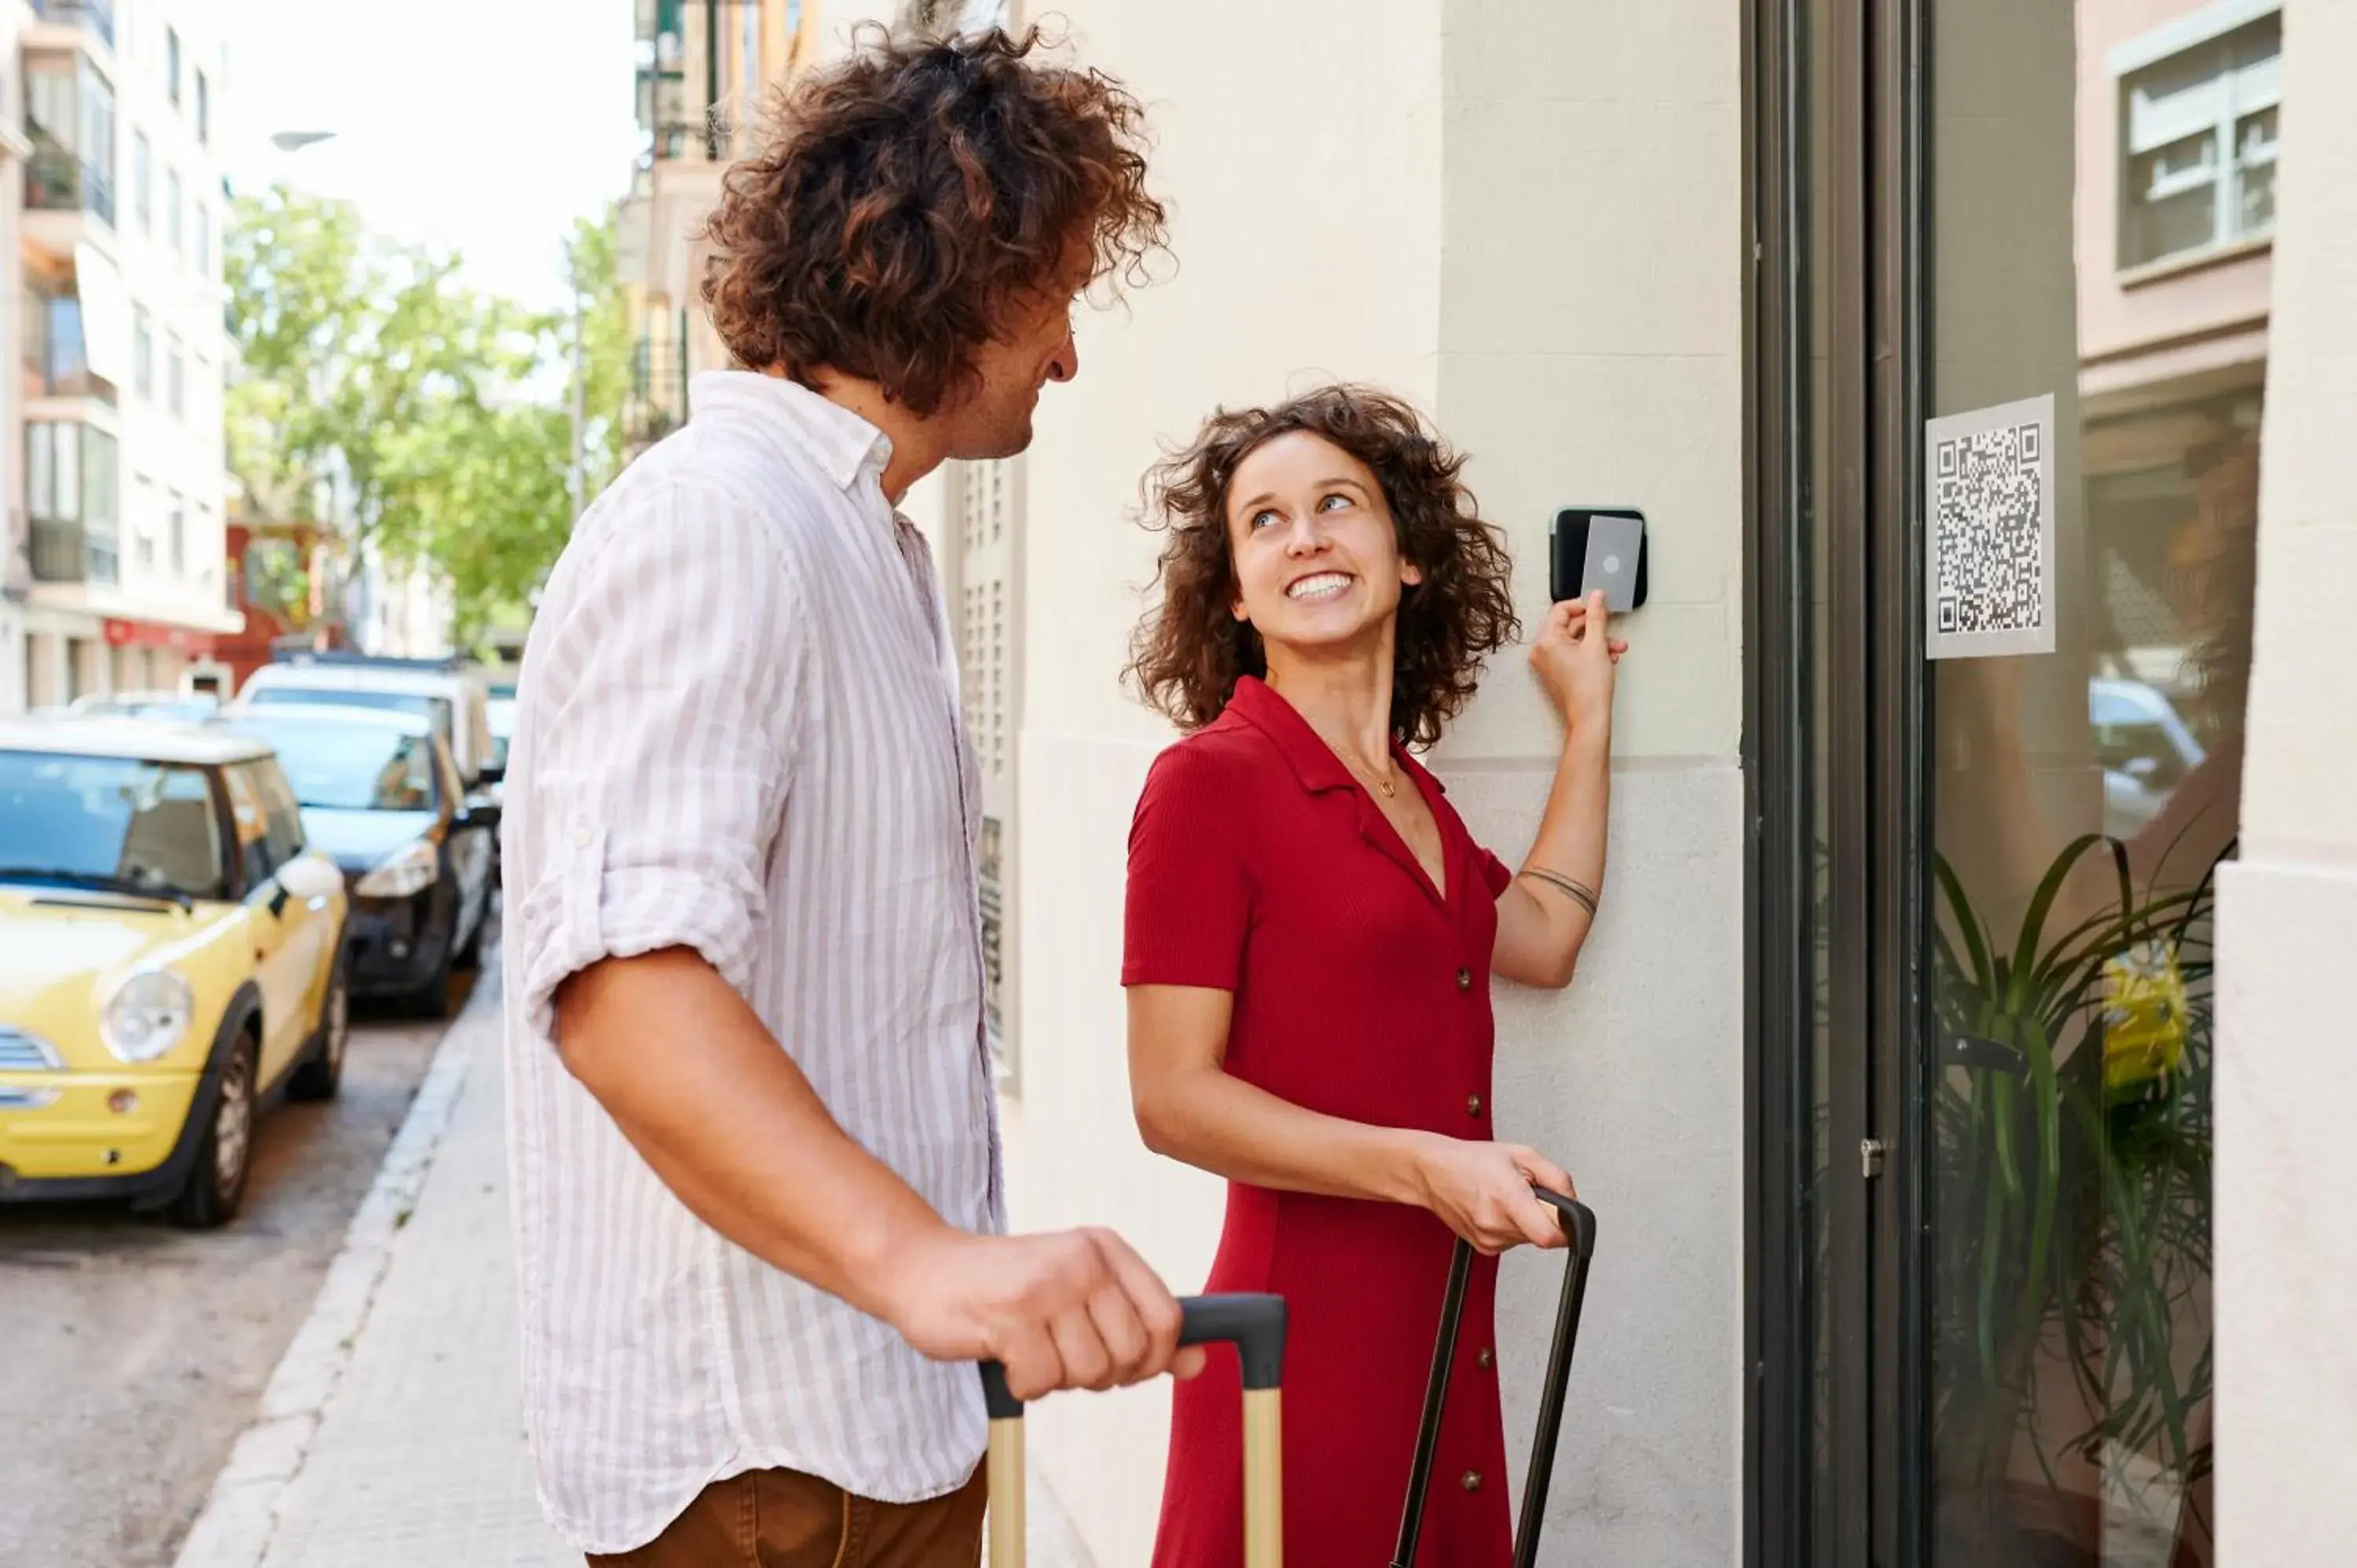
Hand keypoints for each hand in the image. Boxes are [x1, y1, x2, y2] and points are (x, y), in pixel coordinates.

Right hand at [876, 1226, 1206, 1402]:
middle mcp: (1083, 1259)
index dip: (1152, 1359)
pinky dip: (1023, 1384)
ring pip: (1088, 1372)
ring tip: (1029, 1350)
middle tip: (1060, 1357)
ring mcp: (1047, 1284)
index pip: (1166, 1318)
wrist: (922, 1268)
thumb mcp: (1079, 1295)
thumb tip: (1198, 1363)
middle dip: (1099, 1374)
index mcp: (1106, 1248)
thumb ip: (1138, 1328)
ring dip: (1056, 1379)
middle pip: (1130, 1353)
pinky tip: (1004, 1356)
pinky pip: (1042, 1381)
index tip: (1123, 1368)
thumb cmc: (1006, 1289)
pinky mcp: (1010, 1314)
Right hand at [1408, 1135, 1576, 1254]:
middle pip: (1541, 1235)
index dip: (1564, 1229)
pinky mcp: (1484, 1247)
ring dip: (1526, 1221)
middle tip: (1526, 1194)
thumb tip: (1573, 1200)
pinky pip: (1512, 1241)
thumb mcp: (1522, 1154)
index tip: (1564, 1218)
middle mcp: (1496, 1224)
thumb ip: (1557, 1177)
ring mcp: (1489, 1239)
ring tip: (1507, 1197)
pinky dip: (1511, 1226)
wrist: (1433, 1172)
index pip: (1549, 1236)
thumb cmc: (1471, 1160)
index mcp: (1507, 1197)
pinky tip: (1497, 1207)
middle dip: (1542, 1216)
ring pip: (1527, 1239)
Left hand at [1529, 592, 1625, 732]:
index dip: (1583, 604)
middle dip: (1596, 627)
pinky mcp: (1556, 672)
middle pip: (1569, 625)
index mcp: (1546, 641)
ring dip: (1598, 641)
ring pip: (1575, 641)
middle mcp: (1542, 651)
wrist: (1589, 718)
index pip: (1561, 609)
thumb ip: (1596, 616)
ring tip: (1616, 648)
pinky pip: (1573, 653)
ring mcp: (1548, 663)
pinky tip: (1609, 657)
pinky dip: (1591, 652)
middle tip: (1612, 626)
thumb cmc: (1589, 688)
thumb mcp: (1597, 644)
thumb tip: (1596, 597)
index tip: (1599, 604)